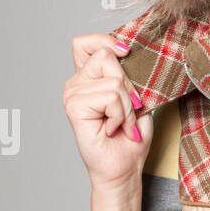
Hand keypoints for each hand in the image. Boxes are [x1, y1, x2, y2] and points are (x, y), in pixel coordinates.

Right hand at [63, 34, 151, 190]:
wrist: (124, 169)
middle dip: (128, 86)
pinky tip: (112, 129)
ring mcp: (72, 94)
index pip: (86, 43)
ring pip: (114, 81)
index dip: (106, 41)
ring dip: (127, 107)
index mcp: (88, 78)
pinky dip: (120, 115)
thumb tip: (130, 52)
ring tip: (121, 124)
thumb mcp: (137, 99)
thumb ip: (128, 75)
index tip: (126, 53)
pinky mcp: (74, 107)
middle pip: (106, 56)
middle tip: (128, 112)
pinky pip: (110, 96)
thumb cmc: (130, 138)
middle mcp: (76, 83)